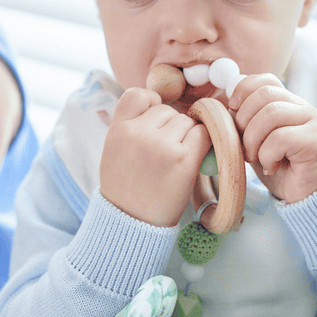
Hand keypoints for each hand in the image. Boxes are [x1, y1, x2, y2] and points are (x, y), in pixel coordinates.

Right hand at [100, 88, 210, 225]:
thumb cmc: (124, 188)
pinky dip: (202, 144)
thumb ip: (131, 126)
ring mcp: (161, 145)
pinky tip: (190, 159)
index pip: (138, 94)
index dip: (150, 104)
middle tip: (164, 153)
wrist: (131, 222)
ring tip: (173, 161)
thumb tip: (162, 106)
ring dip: (186, 136)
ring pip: (186, 121)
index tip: (154, 121)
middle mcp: (138, 133)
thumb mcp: (114, 150)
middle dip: (170, 127)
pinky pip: (202, 134)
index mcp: (118, 129)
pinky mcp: (183, 159)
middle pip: (167, 110)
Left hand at [228, 74, 316, 202]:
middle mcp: (304, 108)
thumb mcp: (256, 140)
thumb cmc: (279, 167)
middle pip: (265, 95)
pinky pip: (281, 138)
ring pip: (271, 114)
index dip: (243, 89)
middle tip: (244, 146)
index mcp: (288, 103)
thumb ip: (246, 121)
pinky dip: (267, 155)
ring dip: (253, 140)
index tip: (231, 109)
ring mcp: (314, 122)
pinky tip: (272, 167)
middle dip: (244, 120)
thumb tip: (224, 107)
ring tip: (256, 158)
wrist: (305, 197)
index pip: (266, 79)